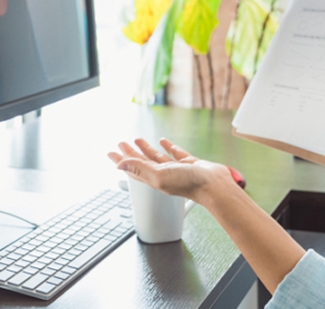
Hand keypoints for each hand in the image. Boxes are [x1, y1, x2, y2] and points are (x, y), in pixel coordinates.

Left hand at [107, 138, 233, 207]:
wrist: (213, 185)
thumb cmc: (189, 184)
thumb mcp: (159, 176)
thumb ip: (140, 169)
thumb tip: (120, 165)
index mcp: (155, 178)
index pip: (133, 168)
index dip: (121, 160)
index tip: (111, 152)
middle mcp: (164, 174)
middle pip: (142, 162)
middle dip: (130, 153)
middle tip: (120, 143)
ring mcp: (176, 169)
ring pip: (156, 158)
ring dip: (146, 149)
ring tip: (137, 139)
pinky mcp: (189, 164)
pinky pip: (175, 154)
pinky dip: (168, 147)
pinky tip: (163, 141)